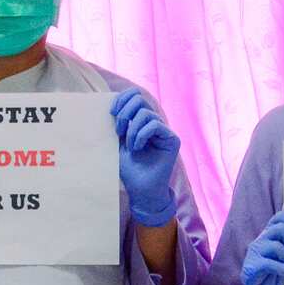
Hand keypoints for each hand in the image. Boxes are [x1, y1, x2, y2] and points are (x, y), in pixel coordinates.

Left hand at [111, 88, 179, 225]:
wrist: (140, 189)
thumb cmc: (129, 169)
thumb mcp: (118, 142)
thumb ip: (119, 123)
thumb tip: (112, 104)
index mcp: (141, 121)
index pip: (135, 95)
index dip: (122, 98)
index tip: (111, 113)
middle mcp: (154, 123)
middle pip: (140, 98)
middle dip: (125, 113)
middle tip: (119, 131)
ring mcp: (164, 130)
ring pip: (146, 113)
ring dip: (132, 130)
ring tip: (130, 146)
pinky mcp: (172, 139)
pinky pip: (155, 125)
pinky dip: (141, 135)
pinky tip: (138, 148)